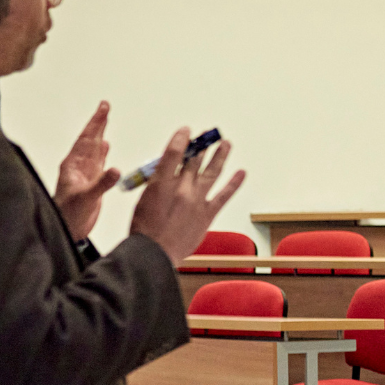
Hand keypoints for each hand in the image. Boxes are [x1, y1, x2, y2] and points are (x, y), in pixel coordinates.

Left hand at [53, 101, 117, 239]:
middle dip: (98, 122)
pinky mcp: (92, 182)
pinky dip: (103, 153)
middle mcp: (79, 166)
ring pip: (94, 148)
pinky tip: (106, 147)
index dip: (95, 123)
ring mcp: (85, 173)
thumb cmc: (68, 214)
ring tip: (105, 120)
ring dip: (100, 134)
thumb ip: (102, 183)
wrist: (67, 229)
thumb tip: (115, 169)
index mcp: (74, 165)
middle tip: (105, 106)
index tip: (103, 109)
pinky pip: (98, 162)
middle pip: (90, 139)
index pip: (87, 138)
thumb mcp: (86, 198)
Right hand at [129, 125, 243, 263]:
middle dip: (200, 146)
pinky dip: (234, 183)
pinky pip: (224, 195)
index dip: (181, 139)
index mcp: (161, 182)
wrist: (155, 253)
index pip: (172, 153)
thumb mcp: (143, 199)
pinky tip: (241, 173)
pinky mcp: (207, 214)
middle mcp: (181, 188)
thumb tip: (169, 175)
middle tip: (206, 134)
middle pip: (193, 160)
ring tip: (226, 143)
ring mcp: (196, 200)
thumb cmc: (145, 230)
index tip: (186, 131)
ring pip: (211, 172)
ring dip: (220, 156)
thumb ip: (158, 185)